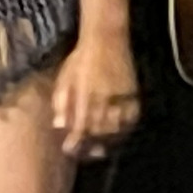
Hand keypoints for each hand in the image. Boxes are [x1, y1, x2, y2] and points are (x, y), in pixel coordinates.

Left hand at [52, 35, 140, 160]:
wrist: (106, 38)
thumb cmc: (80, 59)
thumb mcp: (64, 78)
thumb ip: (61, 102)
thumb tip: (58, 125)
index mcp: (85, 95)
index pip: (80, 126)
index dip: (76, 142)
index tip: (69, 149)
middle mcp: (104, 98)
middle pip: (99, 131)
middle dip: (91, 145)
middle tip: (85, 154)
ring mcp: (121, 96)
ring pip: (117, 127)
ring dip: (108, 141)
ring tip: (101, 148)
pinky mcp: (133, 93)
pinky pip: (132, 117)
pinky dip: (125, 129)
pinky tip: (118, 134)